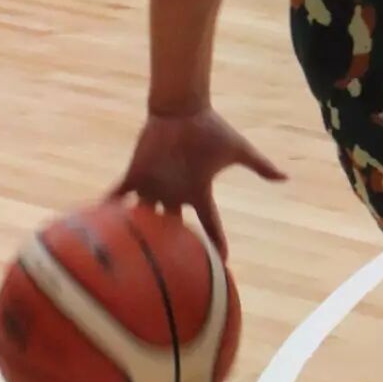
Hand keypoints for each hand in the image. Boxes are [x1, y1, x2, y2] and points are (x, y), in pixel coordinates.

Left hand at [109, 107, 285, 255]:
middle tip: (168, 271)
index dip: (215, 241)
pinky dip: (108, 207)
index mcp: (198, 192)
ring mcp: (154, 185)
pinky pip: (118, 194)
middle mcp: (175, 193)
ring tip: (127, 259)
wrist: (184, 110)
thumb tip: (286, 177)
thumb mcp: (239, 151)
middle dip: (170, 246)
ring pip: (142, 216)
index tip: (222, 261)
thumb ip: (260, 166)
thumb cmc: (211, 129)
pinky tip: (96, 222)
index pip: (209, 222)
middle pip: (171, 227)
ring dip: (135, 233)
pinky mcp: (136, 174)